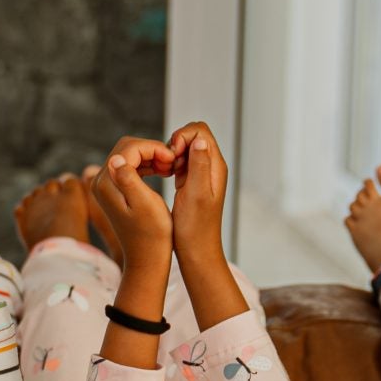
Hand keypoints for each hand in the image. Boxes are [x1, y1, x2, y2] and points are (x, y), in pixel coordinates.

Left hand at [88, 137, 173, 271]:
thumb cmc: (152, 233)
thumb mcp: (145, 204)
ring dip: (151, 156)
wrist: (147, 257)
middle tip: (172, 163)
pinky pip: (130, 166)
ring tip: (169, 168)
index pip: (129, 148)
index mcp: (106, 183)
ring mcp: (106, 185)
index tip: (172, 160)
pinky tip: (162, 172)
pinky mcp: (114, 190)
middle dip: (151, 150)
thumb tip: (116, 159)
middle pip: (127, 148)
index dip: (153, 148)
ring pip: (129, 155)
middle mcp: (100, 182)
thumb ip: (129, 179)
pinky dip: (147, 164)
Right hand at [166, 121, 227, 257]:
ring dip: (172, 154)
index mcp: (215, 166)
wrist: (196, 250)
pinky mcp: (190, 181)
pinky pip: (180, 161)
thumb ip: (199, 165)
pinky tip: (165, 177)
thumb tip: (200, 140)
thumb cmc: (195, 227)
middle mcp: (211, 167)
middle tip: (166, 164)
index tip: (171, 156)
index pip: (200, 131)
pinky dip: (170, 164)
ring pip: (185, 148)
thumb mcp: (196, 194)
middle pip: (193, 135)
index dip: (182, 136)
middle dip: (175, 143)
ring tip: (166, 172)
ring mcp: (201, 173)